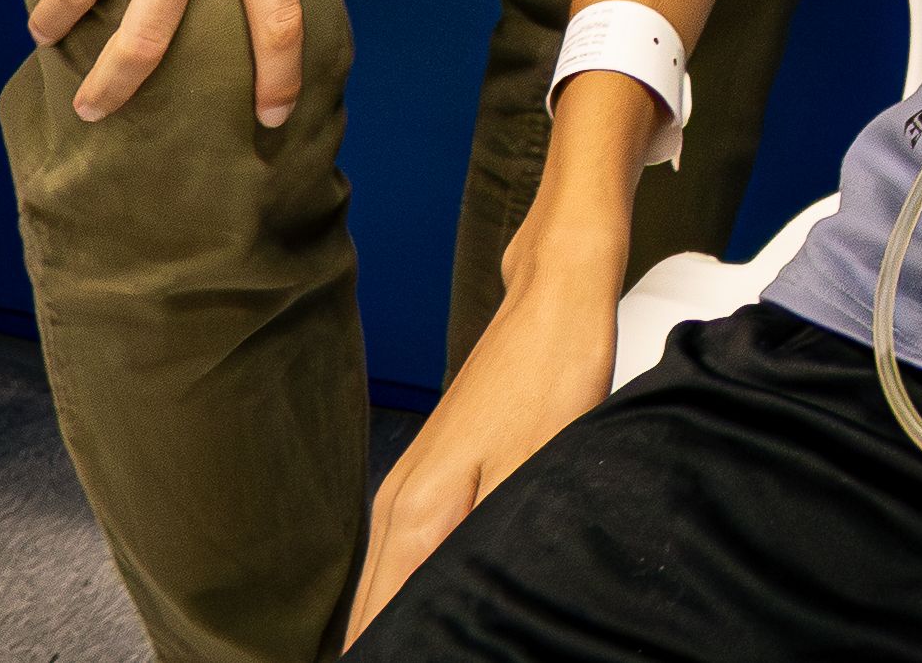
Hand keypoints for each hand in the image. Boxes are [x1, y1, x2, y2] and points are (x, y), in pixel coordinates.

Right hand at [348, 268, 612, 639]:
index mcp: (414, 518)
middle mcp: (394, 507)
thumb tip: (461, 609)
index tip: (417, 659)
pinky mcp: (429, 476)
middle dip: (390, 647)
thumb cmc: (552, 373)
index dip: (392, 656)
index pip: (376, 626)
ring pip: (383, 586)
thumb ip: (490, 549)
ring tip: (432, 645)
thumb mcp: (534, 471)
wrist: (553, 296)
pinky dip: (413, 589)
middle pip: (368, 614)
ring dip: (400, 622)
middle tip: (432, 655)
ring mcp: (407, 489)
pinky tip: (443, 604)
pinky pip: (403, 557)